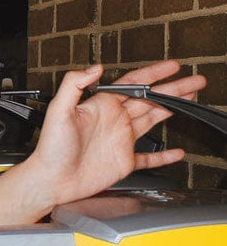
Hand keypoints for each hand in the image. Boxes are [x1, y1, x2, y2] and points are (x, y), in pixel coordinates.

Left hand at [29, 60, 205, 206]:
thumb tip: (94, 67)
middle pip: (151, 99)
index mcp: (103, 106)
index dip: (154, 74)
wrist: (50, 179)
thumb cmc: (49, 148)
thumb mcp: (59, 111)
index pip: (134, 84)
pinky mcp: (123, 162)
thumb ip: (74, 84)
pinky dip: (164, 156)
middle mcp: (115, 120)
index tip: (172, 66)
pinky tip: (177, 153)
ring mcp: (121, 141)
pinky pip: (149, 158)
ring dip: (173, 110)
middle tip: (195, 80)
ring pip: (154, 120)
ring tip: (191, 100)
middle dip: (174, 89)